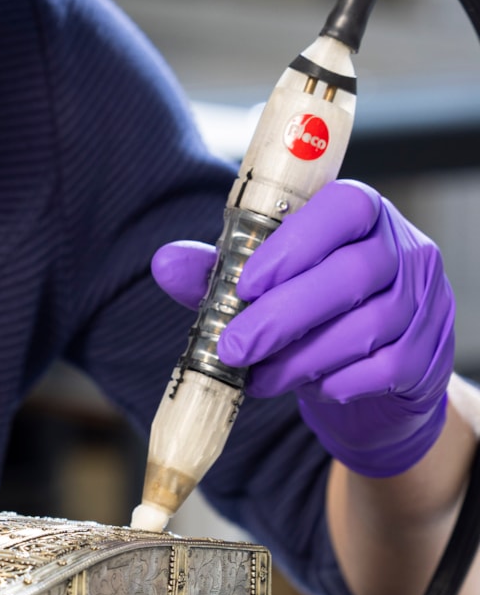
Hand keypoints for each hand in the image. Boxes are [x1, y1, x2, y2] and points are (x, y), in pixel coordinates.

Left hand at [152, 181, 454, 478]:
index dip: (295, 243)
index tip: (245, 284)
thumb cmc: (312, 313)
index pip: (343, 207)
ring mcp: (425, 302)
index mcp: (362, 214)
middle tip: (232, 347)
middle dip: (282, 316)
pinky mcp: (429, 354)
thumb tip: (165, 263)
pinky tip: (306, 387)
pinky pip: (384, 370)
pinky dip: (336, 382)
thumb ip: (218, 272)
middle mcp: (404, 249)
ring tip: (259, 375)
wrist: (372, 376)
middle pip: (351, 273)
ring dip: (301, 357)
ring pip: (366, 327)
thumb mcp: (262, 287)